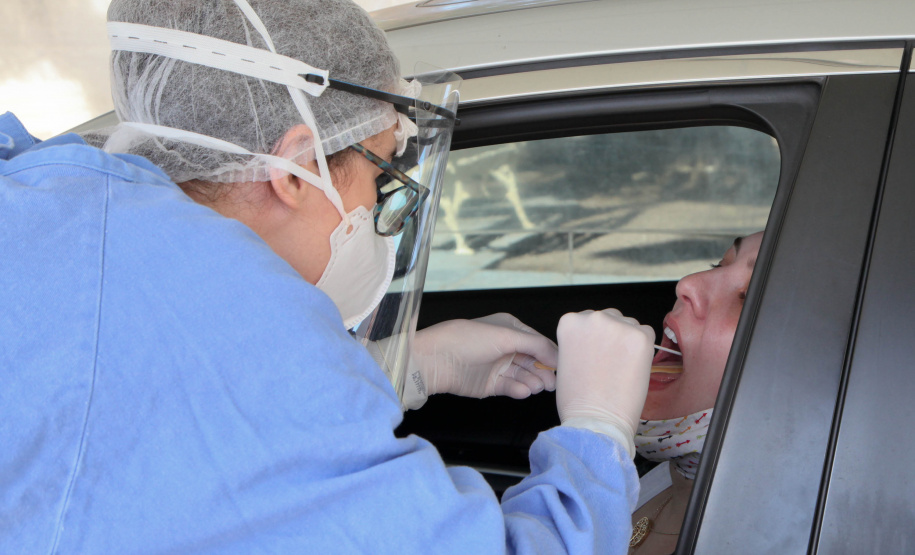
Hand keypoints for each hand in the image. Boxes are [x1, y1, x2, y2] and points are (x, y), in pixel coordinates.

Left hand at [411, 313, 558, 398]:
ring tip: (537, 386)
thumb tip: (557, 355)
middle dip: (544, 371)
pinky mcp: (490, 384)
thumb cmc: (465, 340)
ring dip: (532, 381)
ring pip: (523, 375)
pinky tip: (524, 391)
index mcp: (509, 328)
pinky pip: (511, 387)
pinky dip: (519, 390)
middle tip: (552, 382)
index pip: (538, 342)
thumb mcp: (505, 335)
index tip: (563, 366)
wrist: (436, 361)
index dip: (551, 354)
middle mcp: (505, 346)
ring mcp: (498, 366)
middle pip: (533, 361)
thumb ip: (534, 344)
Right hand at [555, 309, 654, 454]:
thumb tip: (596, 340)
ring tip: (620, 368)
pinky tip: (632, 368)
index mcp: (570, 322)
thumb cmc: (577, 399)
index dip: (593, 339)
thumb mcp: (565, 360)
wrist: (597, 420)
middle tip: (609, 362)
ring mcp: (619, 325)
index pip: (586, 320)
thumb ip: (579, 342)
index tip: (594, 353)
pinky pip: (645, 335)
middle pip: (609, 319)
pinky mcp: (641, 336)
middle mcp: (593, 317)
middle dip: (611, 337)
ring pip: (628, 325)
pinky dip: (643, 350)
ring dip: (627, 342)